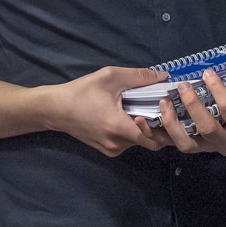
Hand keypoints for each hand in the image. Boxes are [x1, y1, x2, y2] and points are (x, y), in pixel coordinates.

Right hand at [39, 66, 167, 156]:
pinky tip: (128, 116)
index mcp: (117, 127)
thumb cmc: (81, 92)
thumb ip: (139, 76)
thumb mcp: (110, 77)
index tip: (170, 113)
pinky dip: (133, 132)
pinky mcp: (106, 150)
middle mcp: (116, 143)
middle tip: (162, 110)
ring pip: (139, 143)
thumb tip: (163, 76)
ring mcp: (111, 149)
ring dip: (145, 128)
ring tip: (143, 109)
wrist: (55, 109)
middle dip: (158, 127)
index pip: (153, 138)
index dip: (166, 128)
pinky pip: (128, 143)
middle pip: (149, 142)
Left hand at [153, 72, 225, 155]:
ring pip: (186, 144)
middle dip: (193, 106)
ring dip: (172, 123)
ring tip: (164, 102)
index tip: (208, 74)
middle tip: (184, 85)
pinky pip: (172, 145)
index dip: (219, 92)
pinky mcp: (194, 146)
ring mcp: (208, 148)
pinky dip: (156, 135)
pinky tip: (143, 120)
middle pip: (206, 129)